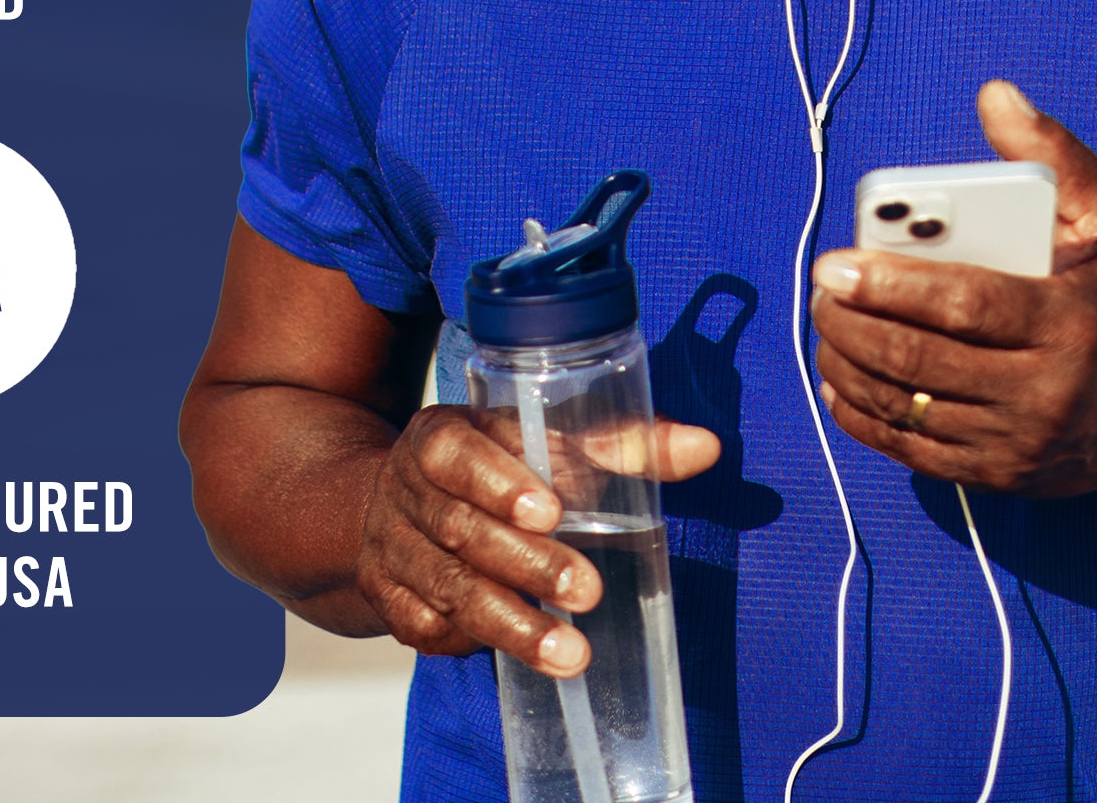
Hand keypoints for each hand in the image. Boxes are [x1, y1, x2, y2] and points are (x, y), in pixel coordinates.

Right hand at [354, 404, 718, 676]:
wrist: (393, 499)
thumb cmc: (495, 464)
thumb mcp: (543, 440)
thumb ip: (623, 443)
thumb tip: (704, 448)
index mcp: (438, 437)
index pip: (455, 453)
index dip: (497, 481)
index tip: (551, 510)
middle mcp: (407, 491)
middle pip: (460, 529)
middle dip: (526, 564)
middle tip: (587, 591)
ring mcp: (394, 550)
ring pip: (448, 590)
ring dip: (512, 625)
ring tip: (572, 656)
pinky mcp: (392, 604)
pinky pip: (431, 629)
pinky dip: (473, 644)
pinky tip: (517, 659)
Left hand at [810, 79, 1096, 495]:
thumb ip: (1054, 154)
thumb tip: (996, 97)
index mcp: (1068, 321)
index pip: (965, 304)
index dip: (892, 285)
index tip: (836, 264)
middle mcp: (1044, 391)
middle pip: (921, 357)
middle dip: (853, 322)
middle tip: (820, 288)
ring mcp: (1017, 443)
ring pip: (906, 405)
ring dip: (847, 362)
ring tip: (825, 322)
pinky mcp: (996, 477)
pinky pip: (910, 450)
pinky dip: (861, 414)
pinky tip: (839, 377)